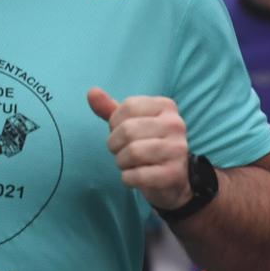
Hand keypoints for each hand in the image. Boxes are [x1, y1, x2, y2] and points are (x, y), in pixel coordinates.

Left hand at [88, 89, 191, 210]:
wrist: (174, 178)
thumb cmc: (148, 144)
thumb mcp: (131, 123)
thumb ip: (110, 108)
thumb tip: (92, 92)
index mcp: (166, 106)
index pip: (128, 106)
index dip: (115, 123)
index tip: (122, 133)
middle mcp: (175, 124)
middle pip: (128, 130)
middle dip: (115, 145)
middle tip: (122, 152)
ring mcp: (177, 149)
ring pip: (132, 152)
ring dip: (121, 162)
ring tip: (129, 164)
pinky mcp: (174, 173)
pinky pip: (137, 175)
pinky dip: (128, 178)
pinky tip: (135, 177)